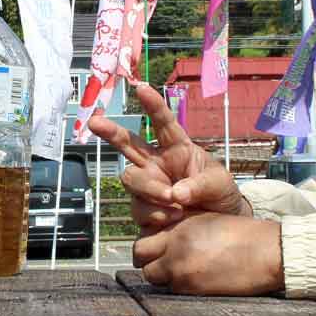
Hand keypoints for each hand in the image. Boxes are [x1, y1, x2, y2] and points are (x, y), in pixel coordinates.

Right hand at [87, 82, 249, 236]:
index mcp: (177, 148)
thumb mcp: (221, 184)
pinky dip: (155, 214)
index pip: (164, 123)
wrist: (218, 227)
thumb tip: (176, 194)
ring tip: (175, 202)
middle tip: (94, 122)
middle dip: (110, 131)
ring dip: (150, 189)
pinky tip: (173, 219)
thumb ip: (201, 185)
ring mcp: (148, 186)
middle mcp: (156, 164)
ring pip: (131, 178)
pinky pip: (138, 208)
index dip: (153, 106)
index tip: (141, 88)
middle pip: (128, 144)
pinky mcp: (144, 210)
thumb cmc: (220, 196)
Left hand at [134, 212, 283, 295]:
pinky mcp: (191, 285)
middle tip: (163, 266)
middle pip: (139, 256)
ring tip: (182, 275)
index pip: (145, 236)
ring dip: (162, 277)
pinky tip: (196, 282)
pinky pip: (171, 290)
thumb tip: (164, 243)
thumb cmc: (243, 235)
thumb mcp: (207, 221)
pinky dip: (178, 288)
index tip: (158, 251)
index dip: (149, 246)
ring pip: (152, 276)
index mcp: (179, 224)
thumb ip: (181, 230)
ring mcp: (179, 265)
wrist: (267, 251)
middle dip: (148, 262)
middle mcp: (174, 242)